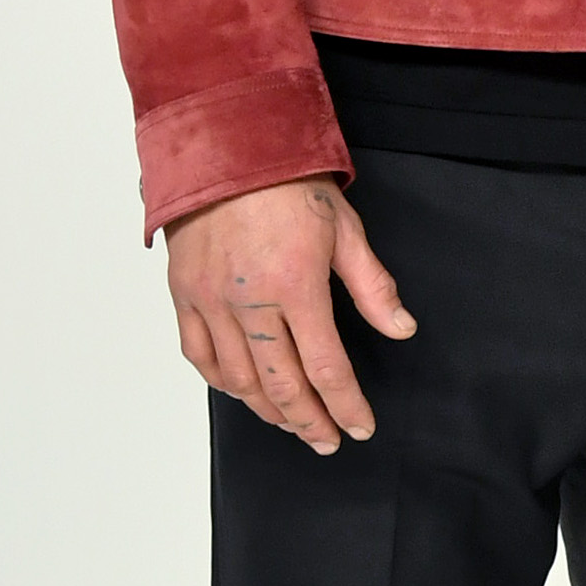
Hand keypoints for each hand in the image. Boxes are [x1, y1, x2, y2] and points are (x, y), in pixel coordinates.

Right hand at [164, 176, 415, 454]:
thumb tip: (401, 328)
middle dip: (309, 421)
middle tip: (327, 440)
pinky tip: (242, 391)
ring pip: (238, 380)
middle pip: (281, 386)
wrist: (224, 145)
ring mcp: (211, 300)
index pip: (326, 368)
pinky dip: (222, 382)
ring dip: (267, 410)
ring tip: (292, 422)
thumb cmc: (286, 180)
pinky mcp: (184, 293)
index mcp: (295, 286)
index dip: (345, 406)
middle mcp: (249, 302)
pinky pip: (199, 355)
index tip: (359, 427)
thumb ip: (372, 286)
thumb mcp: (344, 228)